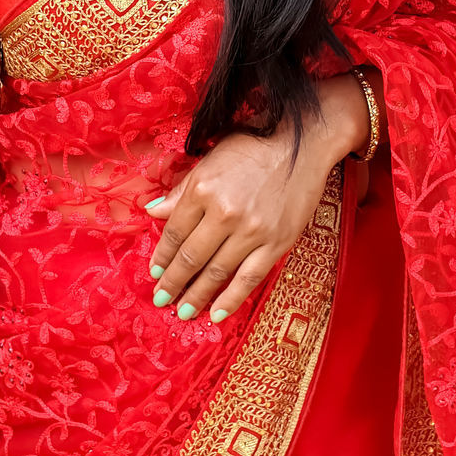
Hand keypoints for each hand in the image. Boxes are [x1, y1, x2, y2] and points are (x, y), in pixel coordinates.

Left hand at [145, 73, 366, 323]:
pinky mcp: (276, 243)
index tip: (154, 271)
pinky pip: (249, 279)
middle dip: (173, 281)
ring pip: (216, 272)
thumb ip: (182, 190)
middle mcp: (224, 212)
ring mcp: (251, 231)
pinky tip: (217, 314)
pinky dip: (231, 300)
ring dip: (196, 296)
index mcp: (203, 188)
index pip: (175, 231)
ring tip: (183, 312)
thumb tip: (153, 211)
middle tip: (161, 298)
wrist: (302, 141)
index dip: (163, 255)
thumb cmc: (253, 145)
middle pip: (191, 256)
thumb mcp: (210, 160)